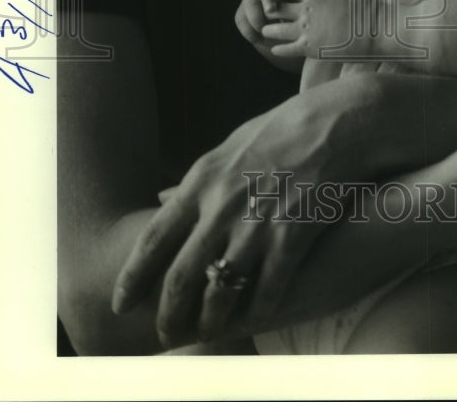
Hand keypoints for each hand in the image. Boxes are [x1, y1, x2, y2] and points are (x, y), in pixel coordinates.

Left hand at [110, 82, 369, 347]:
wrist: (335, 124)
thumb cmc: (281, 132)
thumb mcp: (228, 146)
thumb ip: (197, 180)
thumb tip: (162, 199)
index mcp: (202, 180)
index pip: (153, 239)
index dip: (133, 278)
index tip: (121, 303)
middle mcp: (222, 206)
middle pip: (181, 276)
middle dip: (168, 314)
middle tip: (165, 333)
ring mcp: (257, 223)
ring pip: (220, 292)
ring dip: (210, 321)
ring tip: (207, 333)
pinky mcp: (292, 237)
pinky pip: (267, 290)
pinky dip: (256, 312)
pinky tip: (252, 319)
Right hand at [234, 0, 302, 68]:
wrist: (288, 41)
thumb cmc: (303, 30)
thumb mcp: (308, 23)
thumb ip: (307, 17)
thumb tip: (308, 18)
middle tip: (271, 10)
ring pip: (250, 2)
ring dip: (256, 17)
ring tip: (264, 32)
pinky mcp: (244, 12)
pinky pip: (241, 18)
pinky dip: (249, 30)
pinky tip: (258, 40)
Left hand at [261, 0, 373, 59]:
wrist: (376, 28)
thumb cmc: (366, 10)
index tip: (282, 2)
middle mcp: (305, 10)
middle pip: (275, 8)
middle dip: (271, 12)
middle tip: (269, 18)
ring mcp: (305, 30)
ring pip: (274, 29)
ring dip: (270, 31)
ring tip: (268, 34)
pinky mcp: (309, 48)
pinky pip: (284, 49)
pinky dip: (278, 49)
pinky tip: (276, 50)